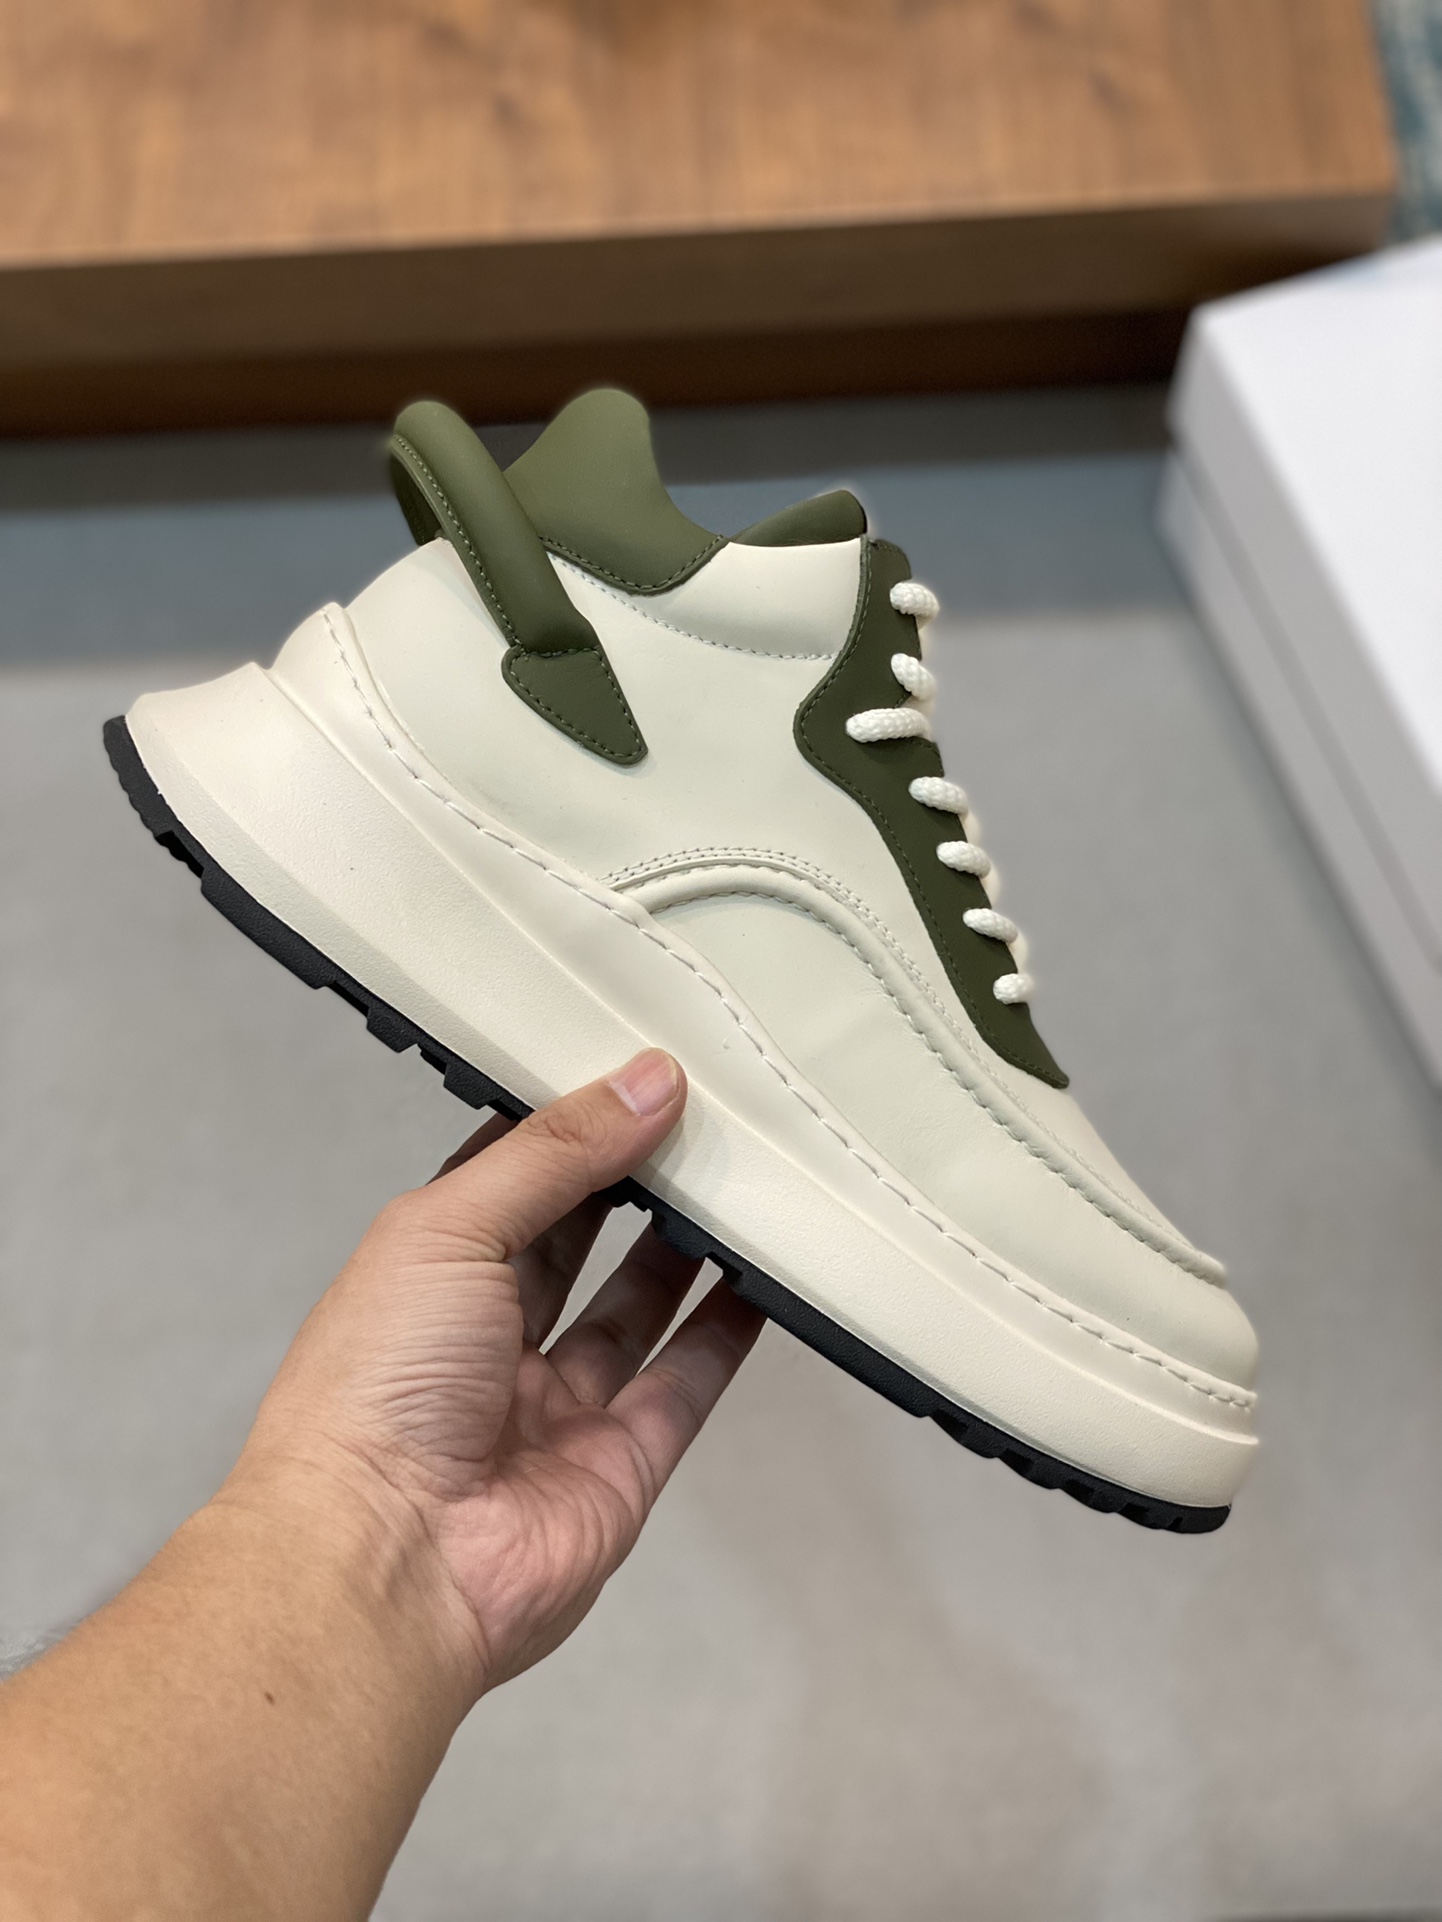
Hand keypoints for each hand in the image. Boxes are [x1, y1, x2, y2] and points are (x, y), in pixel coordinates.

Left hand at [233, 1048, 764, 1699]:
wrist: (385, 1564)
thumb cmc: (379, 1383)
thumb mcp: (450, 1229)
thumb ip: (556, 1155)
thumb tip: (647, 1080)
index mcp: (430, 1272)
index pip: (508, 1176)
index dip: (566, 1121)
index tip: (634, 1065)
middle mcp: (491, 1335)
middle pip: (580, 1239)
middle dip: (635, 1179)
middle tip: (706, 1113)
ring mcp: (557, 1404)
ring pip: (637, 1307)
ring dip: (688, 1244)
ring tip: (745, 1173)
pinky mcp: (621, 1463)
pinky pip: (685, 1383)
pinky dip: (727, 1330)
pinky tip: (767, 1274)